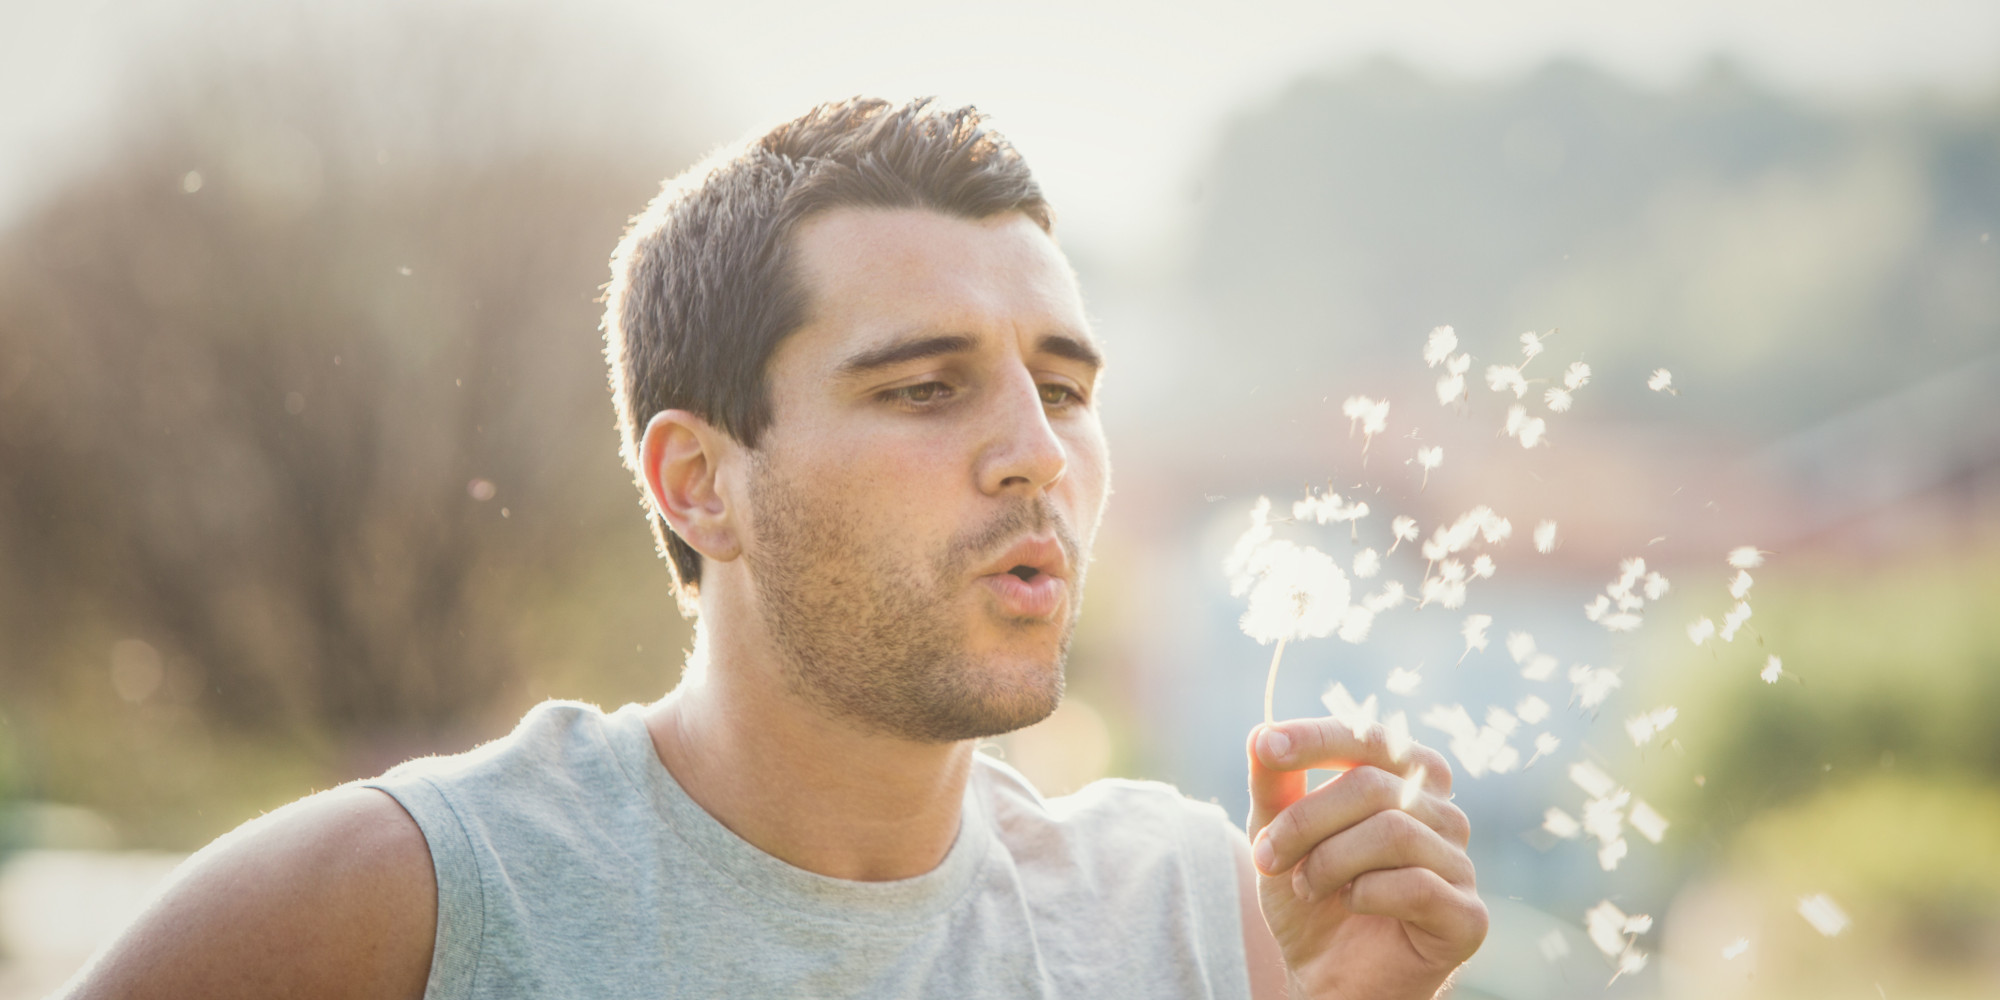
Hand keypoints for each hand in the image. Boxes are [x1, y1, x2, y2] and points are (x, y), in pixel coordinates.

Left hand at [1246, 718, 1487, 999]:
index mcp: (1407, 780)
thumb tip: (1261, 733)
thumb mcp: (1278, 834)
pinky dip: (1365, 895)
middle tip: (1268, 855)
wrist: (1326, 976)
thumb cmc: (1311, 896)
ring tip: (1308, 887)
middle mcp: (1444, 814)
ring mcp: (1460, 865)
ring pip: (1393, 832)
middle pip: (1373, 785)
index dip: (1317, 739)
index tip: (1267, 747)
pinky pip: (1416, 885)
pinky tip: (1351, 905)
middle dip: (1305, 820)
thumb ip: (1274, 785)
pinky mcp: (1468, 917)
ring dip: (1330, 862)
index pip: (1370, 738)